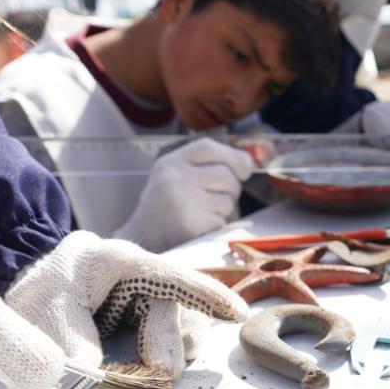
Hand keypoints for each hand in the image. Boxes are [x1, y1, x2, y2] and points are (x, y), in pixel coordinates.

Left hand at [5, 230, 248, 382]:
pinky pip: (178, 347)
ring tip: (137, 372)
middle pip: (180, 321)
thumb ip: (72, 347)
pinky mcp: (158, 324)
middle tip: (141, 379)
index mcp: (124, 263)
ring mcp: (158, 302)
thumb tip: (99, 384)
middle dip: (163, 356)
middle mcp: (150, 281)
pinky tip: (142, 370)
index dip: (209, 297)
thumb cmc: (43, 291)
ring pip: (186, 337)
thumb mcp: (46, 315)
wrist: (34, 290)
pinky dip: (162, 364)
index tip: (237, 314)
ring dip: (165, 360)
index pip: (176, 278)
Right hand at [114, 138, 253, 250]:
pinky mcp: (192, 225)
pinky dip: (215, 225)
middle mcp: (176, 178)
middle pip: (226, 175)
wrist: (140, 241)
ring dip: (222, 209)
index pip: (208, 148)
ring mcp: (183, 202)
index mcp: (170, 163)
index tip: (245, 169)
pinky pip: (221, 221)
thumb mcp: (176, 176)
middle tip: (214, 199)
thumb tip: (249, 162)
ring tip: (199, 213)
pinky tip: (197, 227)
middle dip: (231, 188)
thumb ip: (208, 164)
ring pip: (227, 200)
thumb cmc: (166, 206)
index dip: (233, 156)